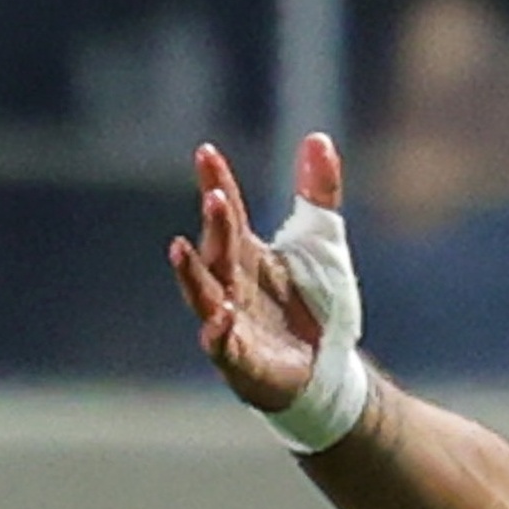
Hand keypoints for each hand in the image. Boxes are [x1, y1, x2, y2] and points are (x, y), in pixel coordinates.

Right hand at [166, 134, 344, 410]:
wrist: (330, 371)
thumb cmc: (316, 306)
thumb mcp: (322, 242)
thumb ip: (318, 193)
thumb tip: (318, 137)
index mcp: (246, 254)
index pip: (228, 214)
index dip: (216, 183)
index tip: (207, 152)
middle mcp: (231, 284)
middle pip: (217, 249)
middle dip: (215, 225)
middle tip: (215, 197)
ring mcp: (231, 322)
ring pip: (204, 294)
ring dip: (192, 274)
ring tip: (179, 248)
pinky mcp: (242, 361)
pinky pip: (223, 346)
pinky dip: (218, 332)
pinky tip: (219, 316)